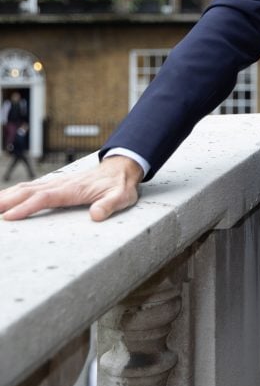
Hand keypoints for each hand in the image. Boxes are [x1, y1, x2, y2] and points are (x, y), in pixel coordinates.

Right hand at [0, 155, 142, 221]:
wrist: (121, 168)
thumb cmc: (120, 185)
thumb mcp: (121, 197)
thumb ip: (109, 205)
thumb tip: (96, 215)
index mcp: (72, 189)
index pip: (45, 198)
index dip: (26, 207)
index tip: (9, 217)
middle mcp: (61, 184)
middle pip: (28, 191)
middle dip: (7, 201)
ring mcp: (57, 183)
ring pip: (27, 188)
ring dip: (7, 196)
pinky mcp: (55, 185)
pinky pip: (31, 188)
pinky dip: (14, 192)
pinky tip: (5, 199)